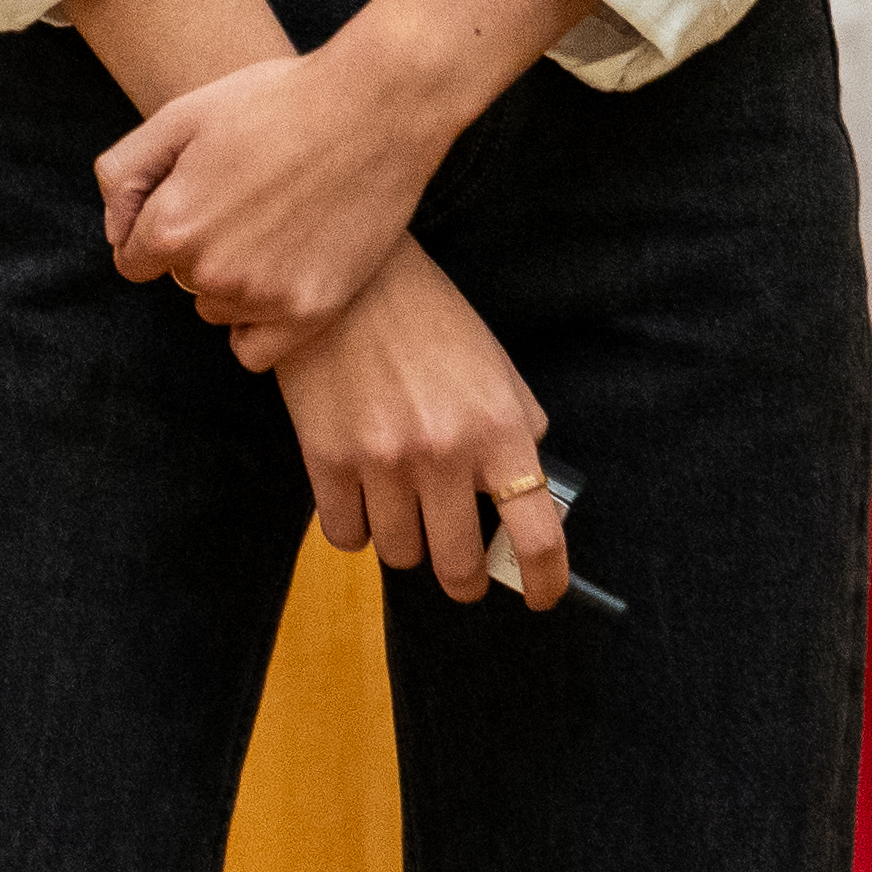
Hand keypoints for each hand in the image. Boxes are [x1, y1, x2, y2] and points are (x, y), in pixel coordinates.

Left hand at [94, 42, 457, 365]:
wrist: (376, 111)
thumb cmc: (275, 104)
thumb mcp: (180, 115)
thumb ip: (125, 174)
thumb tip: (117, 234)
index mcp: (172, 225)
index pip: (133, 259)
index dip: (156, 228)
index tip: (196, 200)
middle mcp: (211, 271)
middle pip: (180, 282)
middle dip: (199, 249)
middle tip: (246, 202)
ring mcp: (263, 297)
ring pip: (218, 309)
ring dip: (233, 283)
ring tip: (275, 228)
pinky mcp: (311, 311)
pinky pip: (255, 351)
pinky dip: (259, 325)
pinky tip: (279, 279)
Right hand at [267, 244, 571, 611]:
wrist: (344, 275)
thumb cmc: (426, 316)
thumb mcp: (494, 365)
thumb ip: (519, 428)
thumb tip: (532, 495)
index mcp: (499, 430)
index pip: (537, 536)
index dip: (545, 581)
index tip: (541, 596)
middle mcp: (444, 454)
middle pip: (458, 566)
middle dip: (464, 577)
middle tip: (461, 568)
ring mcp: (382, 460)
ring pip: (399, 555)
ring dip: (406, 543)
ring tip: (403, 511)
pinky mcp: (325, 458)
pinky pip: (345, 536)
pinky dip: (356, 529)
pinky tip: (360, 499)